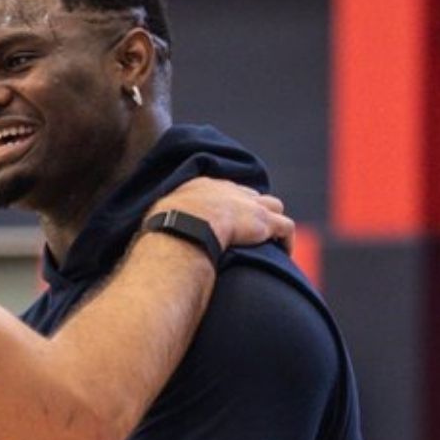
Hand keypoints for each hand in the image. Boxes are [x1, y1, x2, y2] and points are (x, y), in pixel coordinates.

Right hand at [148, 177, 292, 250]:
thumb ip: (165, 219)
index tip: (227, 221)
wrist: (188, 226)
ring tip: (270, 242)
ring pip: (273, 206)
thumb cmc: (168, 226)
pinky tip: (284, 253)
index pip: (223, 190)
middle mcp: (230, 190)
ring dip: (272, 223)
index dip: (228, 205)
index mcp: (204, 186)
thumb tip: (153, 235)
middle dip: (252, 210)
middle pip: (250, 195)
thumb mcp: (161, 215)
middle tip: (249, 231)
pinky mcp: (265, 221)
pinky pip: (286, 227)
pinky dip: (286, 240)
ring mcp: (250, 204)